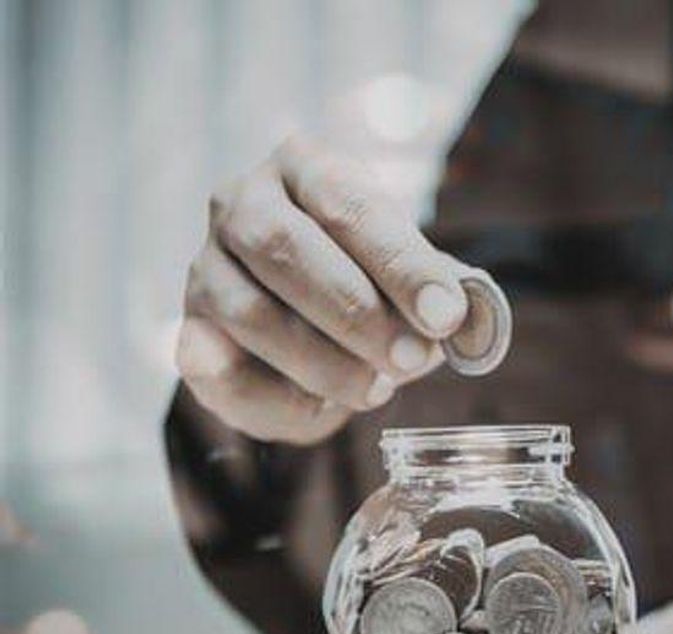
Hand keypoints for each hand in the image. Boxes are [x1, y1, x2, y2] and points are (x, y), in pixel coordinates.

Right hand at [176, 135, 471, 443]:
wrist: (313, 327)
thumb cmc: (372, 284)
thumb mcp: (412, 276)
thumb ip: (442, 293)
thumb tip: (466, 322)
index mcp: (306, 168)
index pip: (349, 205)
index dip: (400, 263)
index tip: (445, 315)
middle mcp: (242, 204)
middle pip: (285, 248)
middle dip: (358, 313)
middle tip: (413, 359)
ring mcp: (204, 265)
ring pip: (250, 312)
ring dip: (322, 361)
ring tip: (377, 388)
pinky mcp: (188, 329)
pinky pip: (215, 366)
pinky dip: (268, 393)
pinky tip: (317, 407)